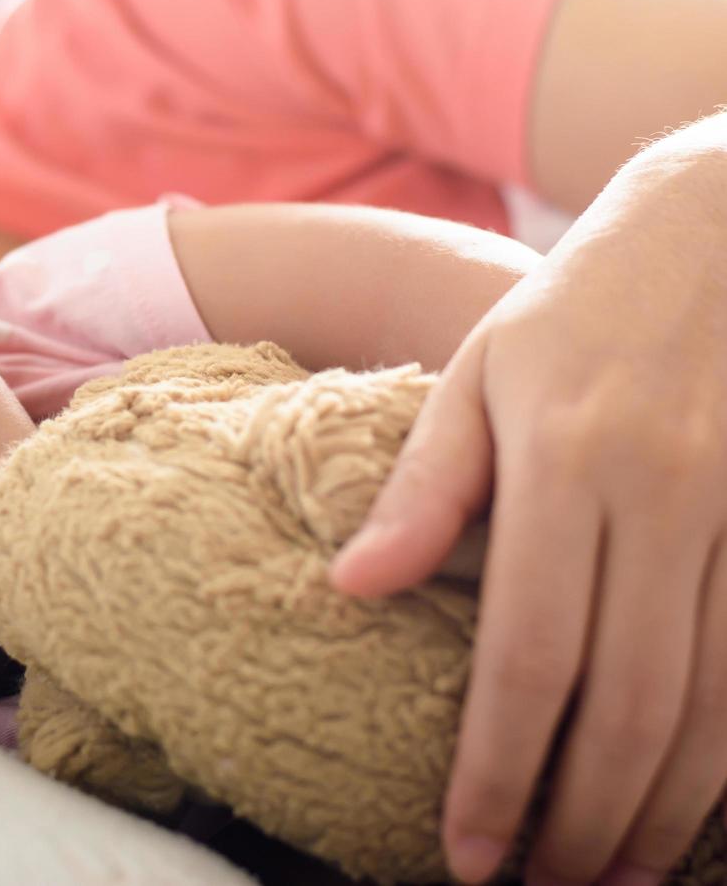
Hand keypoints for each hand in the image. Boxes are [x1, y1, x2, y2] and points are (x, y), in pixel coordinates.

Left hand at [329, 125, 726, 884]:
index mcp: (569, 459)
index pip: (529, 657)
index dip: (501, 773)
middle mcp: (669, 494)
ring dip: (669, 813)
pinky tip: (696, 802)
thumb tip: (353, 589)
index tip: (470, 855)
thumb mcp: (479, 372)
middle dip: (586, 821)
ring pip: (718, 704)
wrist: (726, 221)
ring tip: (618, 875)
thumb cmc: (579, 305)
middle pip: (631, 704)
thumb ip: (425, 487)